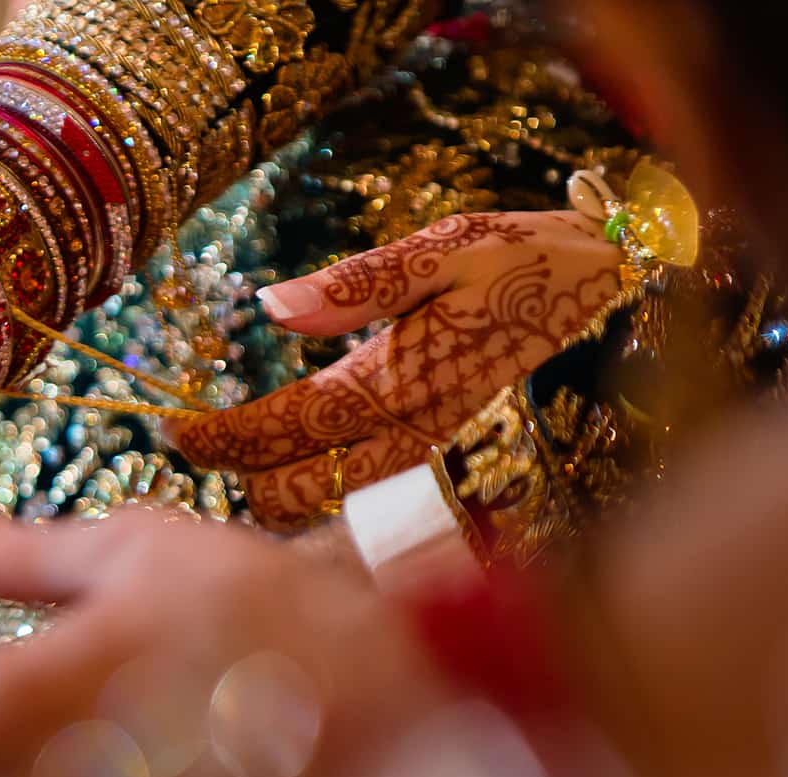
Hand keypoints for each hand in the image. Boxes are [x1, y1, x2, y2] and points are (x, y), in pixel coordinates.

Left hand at [174, 211, 624, 526]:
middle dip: (235, 476)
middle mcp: (406, 445)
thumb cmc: (524, 264)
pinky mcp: (439, 480)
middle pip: (282, 499)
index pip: (272, 436)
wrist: (615, 302)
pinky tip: (297, 472)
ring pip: (319, 516)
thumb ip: (359, 283)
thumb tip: (271, 306)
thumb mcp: (449, 247)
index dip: (211, 438)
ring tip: (242, 455)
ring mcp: (424, 472)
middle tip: (203, 440)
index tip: (171, 427)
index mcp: (393, 387)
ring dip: (271, 494)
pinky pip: (358, 517)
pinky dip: (316, 504)